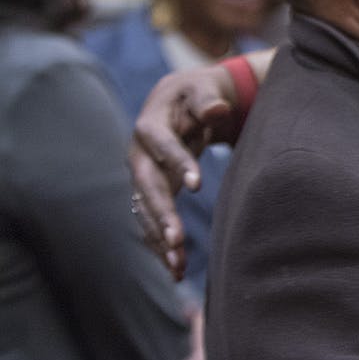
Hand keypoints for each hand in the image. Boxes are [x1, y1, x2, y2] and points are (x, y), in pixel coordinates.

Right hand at [129, 63, 237, 278]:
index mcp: (150, 125)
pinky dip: (162, 245)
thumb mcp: (203, 88)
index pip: (163, 145)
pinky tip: (176, 270)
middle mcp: (139, 154)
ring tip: (177, 267)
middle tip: (177, 241)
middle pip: (147, 187)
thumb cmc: (197, 94)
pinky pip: (153, 221)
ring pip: (146, 211)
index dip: (178, 163)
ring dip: (160, 239)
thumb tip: (217, 109)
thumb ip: (208, 99)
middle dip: (161, 214)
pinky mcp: (153, 193)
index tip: (198, 184)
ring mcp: (143, 176)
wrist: (182, 102)